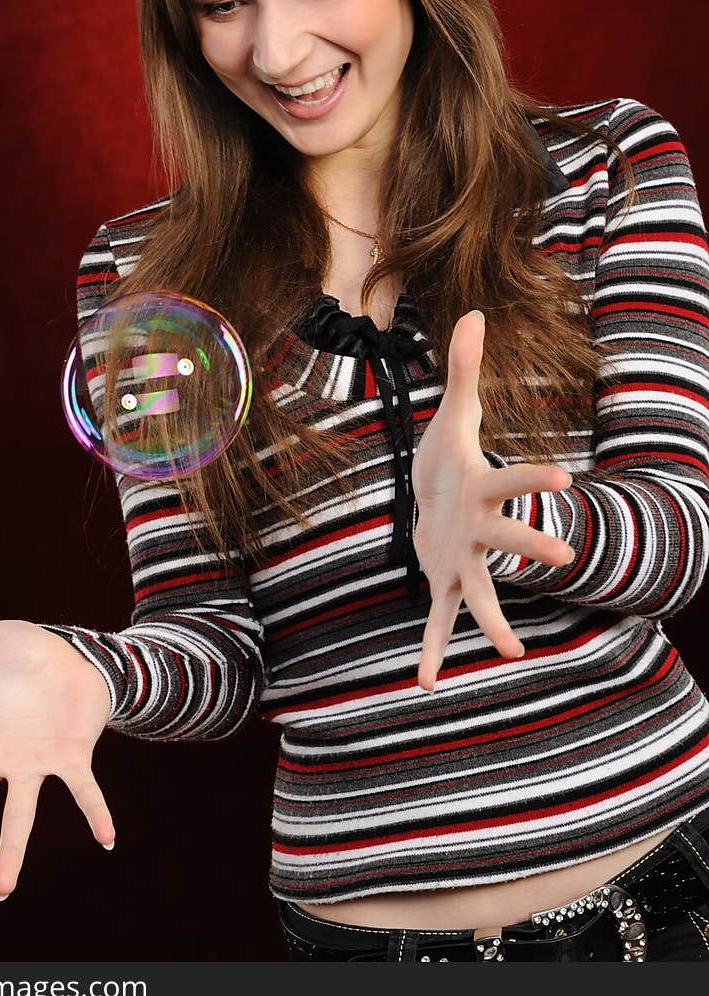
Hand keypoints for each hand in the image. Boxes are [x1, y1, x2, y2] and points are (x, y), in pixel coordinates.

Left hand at [411, 310, 574, 691]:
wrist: (439, 499)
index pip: (515, 480)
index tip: (569, 479)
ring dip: (494, 621)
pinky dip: (433, 651)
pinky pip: (439, 620)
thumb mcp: (454, 413)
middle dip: (533, 547)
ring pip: (482, 593)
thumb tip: (472, 311)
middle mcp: (482, 530)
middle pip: (509, 539)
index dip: (538, 479)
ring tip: (512, 653)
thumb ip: (462, 369)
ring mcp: (465, 560)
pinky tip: (426, 683)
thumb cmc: (450, 456)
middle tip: (567, 558)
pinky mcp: (442, 581)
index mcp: (484, 488)